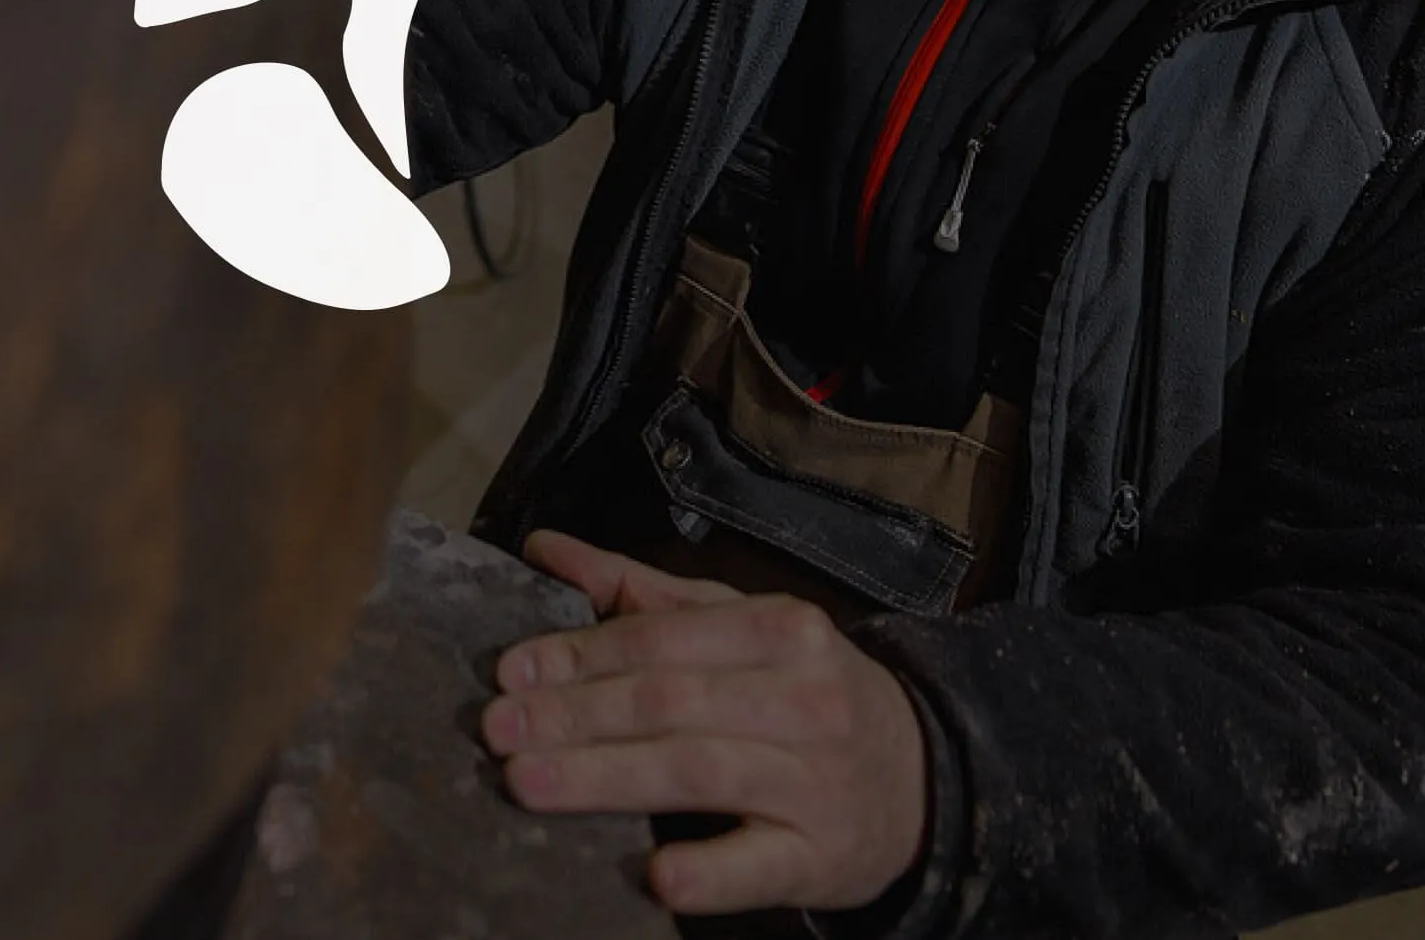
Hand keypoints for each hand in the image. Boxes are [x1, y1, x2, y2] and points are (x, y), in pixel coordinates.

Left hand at [482, 530, 932, 917]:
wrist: (926, 780)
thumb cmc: (807, 693)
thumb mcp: (743, 626)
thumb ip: (643, 593)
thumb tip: (543, 550)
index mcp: (781, 630)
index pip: (664, 640)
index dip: (581, 655)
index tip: (511, 672)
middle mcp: (803, 699)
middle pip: (671, 702)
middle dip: (576, 714)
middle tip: (499, 728)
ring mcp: (815, 782)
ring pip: (699, 772)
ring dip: (607, 776)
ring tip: (528, 781)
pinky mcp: (821, 857)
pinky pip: (759, 865)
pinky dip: (708, 872)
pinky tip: (654, 875)